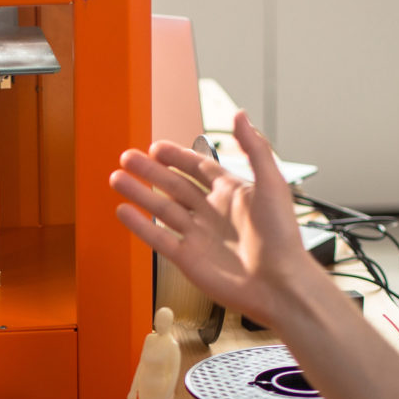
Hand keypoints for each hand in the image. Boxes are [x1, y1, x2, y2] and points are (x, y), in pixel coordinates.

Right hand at [109, 111, 325, 329]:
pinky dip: (140, 225)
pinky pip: (158, 238)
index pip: (198, 167)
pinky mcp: (187, 259)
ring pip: (161, 208)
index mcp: (232, 193)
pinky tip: (124, 211)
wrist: (278, 284)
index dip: (177, 156)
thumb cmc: (282, 237)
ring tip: (116, 179)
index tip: (156, 147)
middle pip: (174, 185)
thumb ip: (254, 148)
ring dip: (139, 193)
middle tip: (127, 158)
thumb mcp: (272, 184)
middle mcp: (212, 212)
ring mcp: (197, 236)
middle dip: (149, 171)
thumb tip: (240, 114)